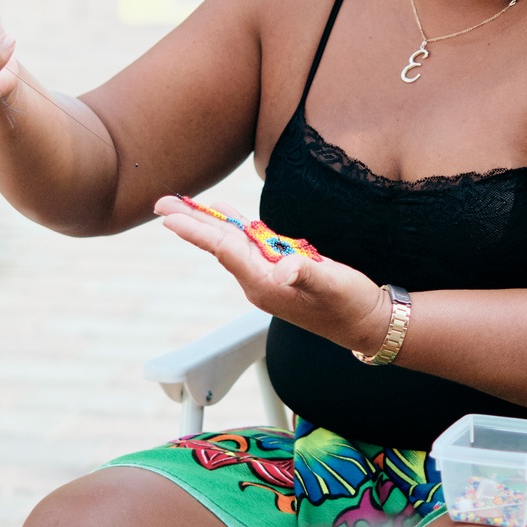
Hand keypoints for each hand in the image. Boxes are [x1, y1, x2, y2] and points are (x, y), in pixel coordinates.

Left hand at [155, 198, 392, 354]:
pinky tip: (225, 215)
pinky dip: (234, 226)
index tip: (168, 216)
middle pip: (218, 245)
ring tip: (182, 206)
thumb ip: (308, 272)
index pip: (223, 249)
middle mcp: (259, 280)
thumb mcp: (333, 285)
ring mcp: (268, 275)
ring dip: (206, 223)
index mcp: (264, 283)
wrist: (366, 323)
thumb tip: (284, 267)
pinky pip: (249, 243)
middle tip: (160, 203)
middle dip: (190, 223)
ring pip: (230, 242)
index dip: (196, 230)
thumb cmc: (350, 304)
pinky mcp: (280, 269)